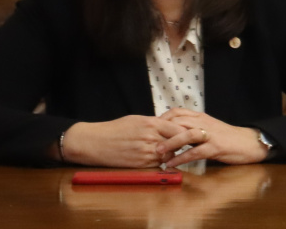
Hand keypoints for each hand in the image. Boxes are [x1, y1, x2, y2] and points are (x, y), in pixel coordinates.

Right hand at [58, 115, 191, 168]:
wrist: (95, 142)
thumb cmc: (115, 129)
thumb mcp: (137, 119)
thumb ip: (155, 123)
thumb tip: (169, 126)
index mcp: (151, 124)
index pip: (179, 129)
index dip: (186, 132)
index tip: (190, 134)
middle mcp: (151, 138)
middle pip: (176, 143)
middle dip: (180, 144)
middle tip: (184, 145)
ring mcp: (146, 153)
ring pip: (168, 156)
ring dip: (170, 154)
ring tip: (169, 152)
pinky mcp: (140, 164)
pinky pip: (157, 164)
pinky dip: (159, 162)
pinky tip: (156, 158)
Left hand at [158, 108, 271, 166]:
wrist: (249, 142)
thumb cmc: (227, 137)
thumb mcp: (208, 128)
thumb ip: (192, 127)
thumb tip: (172, 133)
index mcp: (201, 117)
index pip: (177, 112)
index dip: (162, 119)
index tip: (151, 129)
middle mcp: (204, 122)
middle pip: (178, 121)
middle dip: (161, 131)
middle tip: (148, 141)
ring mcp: (210, 135)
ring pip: (186, 134)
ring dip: (170, 143)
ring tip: (157, 152)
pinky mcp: (215, 147)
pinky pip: (195, 152)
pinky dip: (181, 158)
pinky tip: (172, 164)